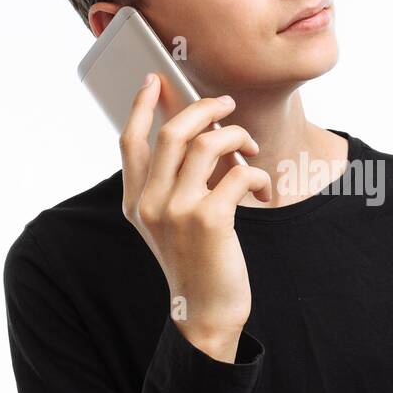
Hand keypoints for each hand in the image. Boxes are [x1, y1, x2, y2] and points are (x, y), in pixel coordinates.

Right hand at [119, 74, 271, 361]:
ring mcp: (178, 211)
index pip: (131, 141)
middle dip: (204, 109)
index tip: (155, 80)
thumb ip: (171, 185)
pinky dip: (255, 175)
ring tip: (250, 150)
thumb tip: (202, 135)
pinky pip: (238, 173)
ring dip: (237, 138)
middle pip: (173, 132)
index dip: (141, 106)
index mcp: (135, 201)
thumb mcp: (169, 224)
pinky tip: (261, 190)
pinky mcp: (210, 220)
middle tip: (226, 105)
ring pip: (209, 144)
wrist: (204, 312)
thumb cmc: (195, 262)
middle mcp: (150, 203)